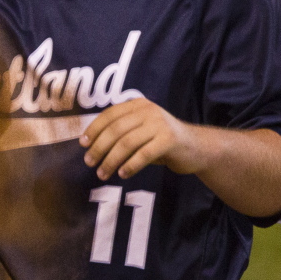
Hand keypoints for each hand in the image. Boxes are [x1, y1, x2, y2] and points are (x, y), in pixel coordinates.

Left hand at [80, 98, 200, 180]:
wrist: (197, 147)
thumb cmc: (161, 142)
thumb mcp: (140, 131)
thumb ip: (120, 133)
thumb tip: (90, 146)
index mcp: (138, 105)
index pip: (109, 115)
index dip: (94, 129)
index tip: (83, 144)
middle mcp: (148, 110)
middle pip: (115, 130)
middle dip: (99, 147)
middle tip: (89, 163)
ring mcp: (160, 124)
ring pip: (127, 143)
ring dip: (111, 160)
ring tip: (102, 173)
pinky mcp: (170, 139)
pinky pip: (143, 154)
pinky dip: (130, 165)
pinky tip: (122, 174)